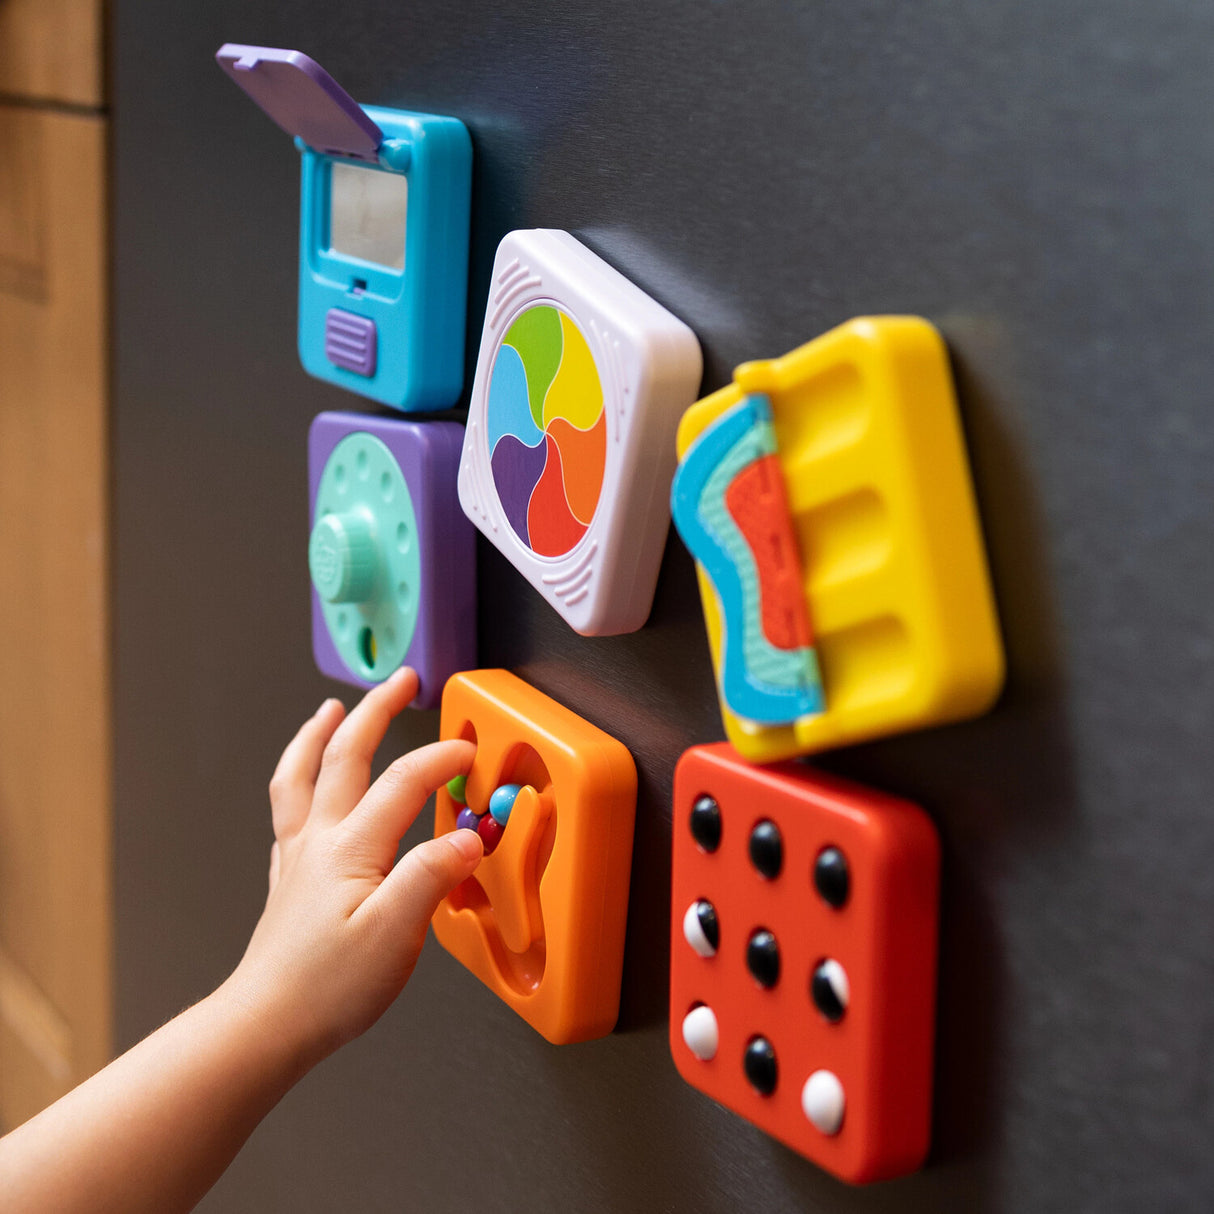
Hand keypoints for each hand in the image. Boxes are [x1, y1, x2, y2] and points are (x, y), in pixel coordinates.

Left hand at [223, 667, 480, 1068]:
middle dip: (377, 710)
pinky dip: (298, 779)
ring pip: (303, 775)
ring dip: (320, 734)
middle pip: (346, 755)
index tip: (471, 752)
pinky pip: (289, 809)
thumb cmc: (328, 988)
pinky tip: (305, 785)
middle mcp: (320, 840)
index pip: (404, 782)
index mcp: (351, 848)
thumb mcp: (396, 934)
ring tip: (334, 708)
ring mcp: (299, 857)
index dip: (442, 759)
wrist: (266, 1025)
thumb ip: (431, 876)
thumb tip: (468, 838)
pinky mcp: (290, 880)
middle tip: (400, 680)